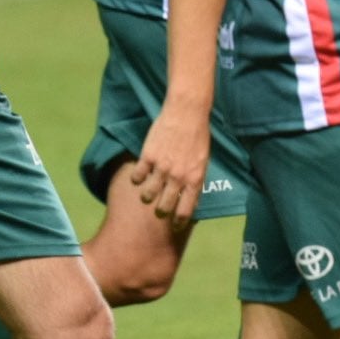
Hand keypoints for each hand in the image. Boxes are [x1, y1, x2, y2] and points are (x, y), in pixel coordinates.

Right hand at [128, 107, 209, 227]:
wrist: (187, 112)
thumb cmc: (198, 135)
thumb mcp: (203, 162)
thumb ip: (196, 181)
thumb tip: (191, 200)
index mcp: (194, 179)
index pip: (185, 211)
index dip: (179, 222)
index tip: (175, 226)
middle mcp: (177, 177)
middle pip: (164, 207)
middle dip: (160, 212)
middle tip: (159, 211)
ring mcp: (161, 167)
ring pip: (148, 195)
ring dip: (146, 198)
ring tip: (147, 195)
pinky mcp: (148, 156)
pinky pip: (137, 176)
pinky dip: (136, 179)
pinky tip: (138, 177)